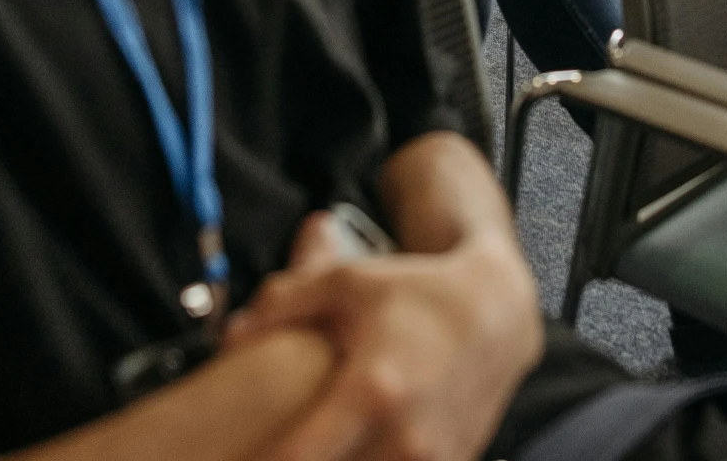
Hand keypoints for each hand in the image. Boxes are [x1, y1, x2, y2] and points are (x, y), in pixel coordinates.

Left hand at [229, 211, 541, 460]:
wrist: (497, 313)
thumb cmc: (417, 294)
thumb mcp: (348, 283)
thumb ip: (283, 304)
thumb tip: (229, 334)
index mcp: (371, 391)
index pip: (298, 455)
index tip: (234, 457)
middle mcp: (406, 437)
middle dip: (302, 460)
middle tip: (272, 446)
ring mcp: (433, 459)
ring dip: (342, 460)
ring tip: (324, 444)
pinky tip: (359, 445)